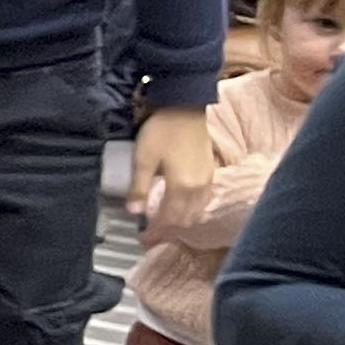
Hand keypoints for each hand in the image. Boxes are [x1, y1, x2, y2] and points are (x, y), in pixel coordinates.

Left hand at [130, 105, 214, 224]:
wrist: (186, 107)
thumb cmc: (163, 132)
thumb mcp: (144, 159)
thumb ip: (139, 187)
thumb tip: (134, 212)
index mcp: (182, 187)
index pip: (170, 218)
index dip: (157, 230)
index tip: (145, 237)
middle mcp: (199, 188)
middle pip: (186, 218)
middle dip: (170, 227)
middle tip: (153, 231)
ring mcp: (208, 180)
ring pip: (197, 210)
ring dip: (182, 218)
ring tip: (165, 219)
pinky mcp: (211, 172)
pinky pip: (204, 199)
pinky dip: (192, 207)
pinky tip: (181, 204)